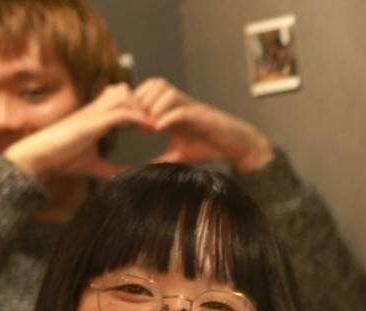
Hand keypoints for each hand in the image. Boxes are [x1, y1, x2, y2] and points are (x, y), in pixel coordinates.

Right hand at [2, 83, 149, 180]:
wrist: (40, 155)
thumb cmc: (62, 157)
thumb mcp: (95, 165)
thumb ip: (113, 168)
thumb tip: (130, 176)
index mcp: (96, 115)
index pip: (119, 98)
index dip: (137, 106)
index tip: (151, 123)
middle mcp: (96, 110)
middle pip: (124, 90)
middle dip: (143, 103)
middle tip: (155, 121)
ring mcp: (94, 113)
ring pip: (125, 96)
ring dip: (142, 108)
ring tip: (152, 126)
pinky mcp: (94, 122)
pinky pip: (123, 112)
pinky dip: (139, 118)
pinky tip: (148, 130)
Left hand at [134, 79, 274, 171]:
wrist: (236, 146)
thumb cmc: (209, 147)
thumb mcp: (180, 154)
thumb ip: (162, 159)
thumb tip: (145, 172)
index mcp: (171, 109)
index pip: (148, 91)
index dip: (136, 102)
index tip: (130, 122)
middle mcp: (180, 103)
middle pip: (154, 84)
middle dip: (142, 102)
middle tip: (137, 122)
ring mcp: (191, 107)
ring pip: (165, 91)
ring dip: (153, 107)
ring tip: (149, 126)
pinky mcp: (202, 116)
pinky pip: (181, 110)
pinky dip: (167, 117)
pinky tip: (159, 129)